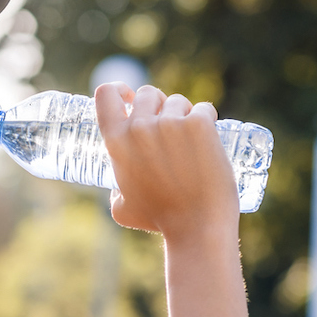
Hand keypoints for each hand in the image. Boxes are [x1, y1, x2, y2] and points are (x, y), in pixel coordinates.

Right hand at [94, 83, 238, 238]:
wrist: (197, 227)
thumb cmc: (160, 220)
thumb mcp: (123, 208)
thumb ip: (115, 192)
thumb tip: (118, 189)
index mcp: (116, 142)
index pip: (106, 94)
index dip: (118, 90)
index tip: (129, 97)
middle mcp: (140, 126)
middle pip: (147, 93)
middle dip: (159, 105)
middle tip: (171, 128)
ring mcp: (170, 123)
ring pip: (178, 101)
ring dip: (185, 114)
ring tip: (192, 142)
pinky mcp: (199, 124)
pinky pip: (204, 108)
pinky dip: (208, 118)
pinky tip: (210, 137)